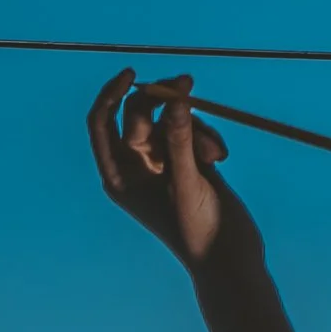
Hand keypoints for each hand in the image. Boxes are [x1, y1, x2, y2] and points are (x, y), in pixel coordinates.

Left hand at [86, 69, 251, 271]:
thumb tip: (175, 94)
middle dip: (166, 103)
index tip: (132, 73)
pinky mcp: (186, 159)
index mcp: (118, 175)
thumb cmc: (198, 228)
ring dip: (195, 126)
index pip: (101, 122)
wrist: (229, 257)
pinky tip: (219, 157)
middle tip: (189, 93)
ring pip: (170, 117)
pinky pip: (190, 128)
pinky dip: (206, 136)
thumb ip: (179, 136)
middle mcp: (135, 166)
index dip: (112, 93)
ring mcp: (161, 161)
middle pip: (139, 112)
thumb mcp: (186, 180)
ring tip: (214, 155)